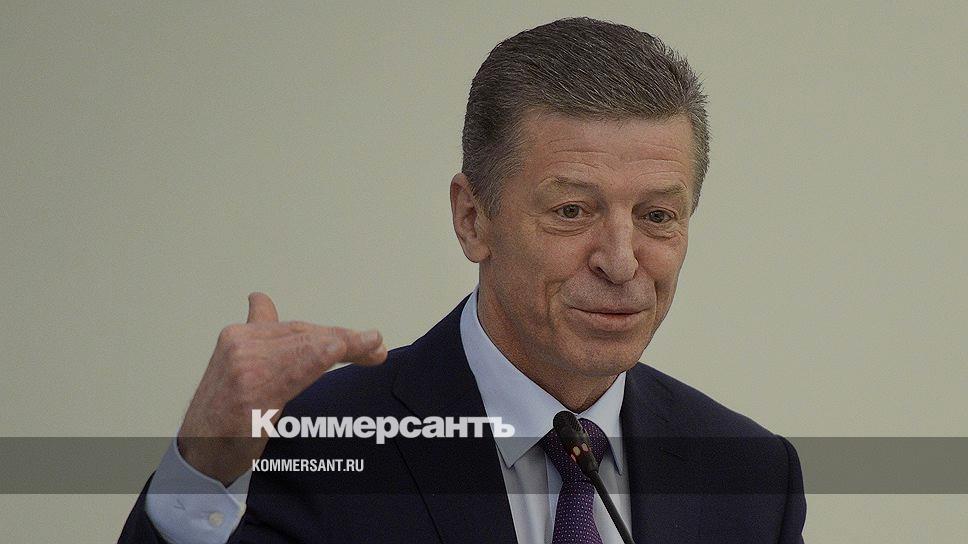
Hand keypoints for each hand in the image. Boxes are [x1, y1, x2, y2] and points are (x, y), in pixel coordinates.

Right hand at [176, 292, 386, 484]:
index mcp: (240, 335)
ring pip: (305, 347)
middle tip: (376, 348)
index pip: (299, 327)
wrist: (197, 453)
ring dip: (346, 346)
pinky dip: (318, 358)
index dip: (334, 332)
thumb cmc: (222, 413)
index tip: (366, 339)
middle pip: (305, 335)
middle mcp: (240, 344)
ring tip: (372, 347)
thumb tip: (259, 298)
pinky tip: (336, 350)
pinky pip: (292, 370)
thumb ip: (257, 333)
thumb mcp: (239, 366)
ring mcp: (243, 366)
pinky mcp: (249, 391)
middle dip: (347, 341)